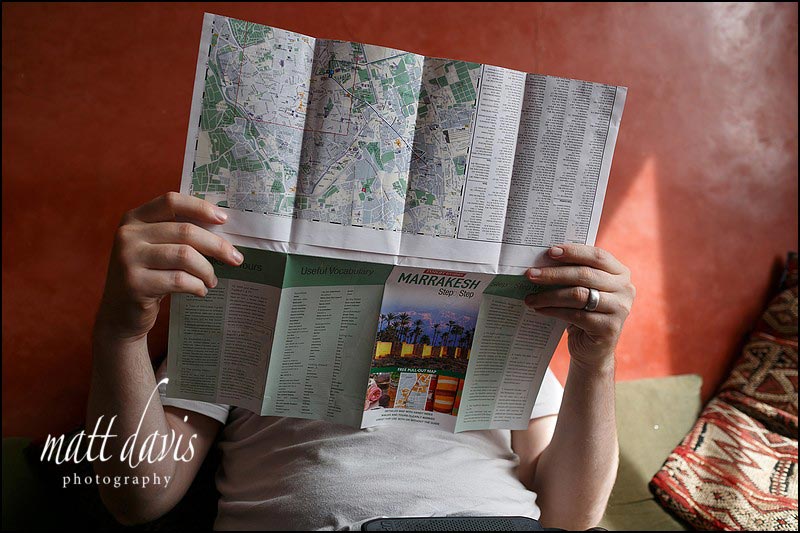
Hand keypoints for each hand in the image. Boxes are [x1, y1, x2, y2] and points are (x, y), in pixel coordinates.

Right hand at [95, 192, 242, 341]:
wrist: (120, 312)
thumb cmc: (148, 275)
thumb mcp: (154, 248)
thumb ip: (176, 234)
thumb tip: (223, 228)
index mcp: (134, 218)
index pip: (171, 201)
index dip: (200, 208)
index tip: (224, 219)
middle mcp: (127, 235)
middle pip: (185, 231)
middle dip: (217, 246)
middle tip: (235, 259)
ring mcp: (128, 259)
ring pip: (185, 256)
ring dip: (207, 270)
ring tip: (212, 280)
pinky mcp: (135, 284)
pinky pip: (179, 280)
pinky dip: (197, 286)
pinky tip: (200, 291)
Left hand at [523, 244, 634, 371]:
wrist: (593, 348)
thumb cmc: (585, 312)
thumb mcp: (585, 289)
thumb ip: (574, 273)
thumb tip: (542, 260)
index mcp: (620, 273)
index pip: (597, 256)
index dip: (573, 252)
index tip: (550, 252)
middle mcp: (625, 289)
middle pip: (585, 275)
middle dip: (554, 274)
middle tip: (530, 275)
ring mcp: (620, 309)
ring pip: (578, 295)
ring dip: (549, 295)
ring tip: (530, 297)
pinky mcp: (609, 328)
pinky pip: (575, 315)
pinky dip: (554, 311)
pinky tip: (539, 309)